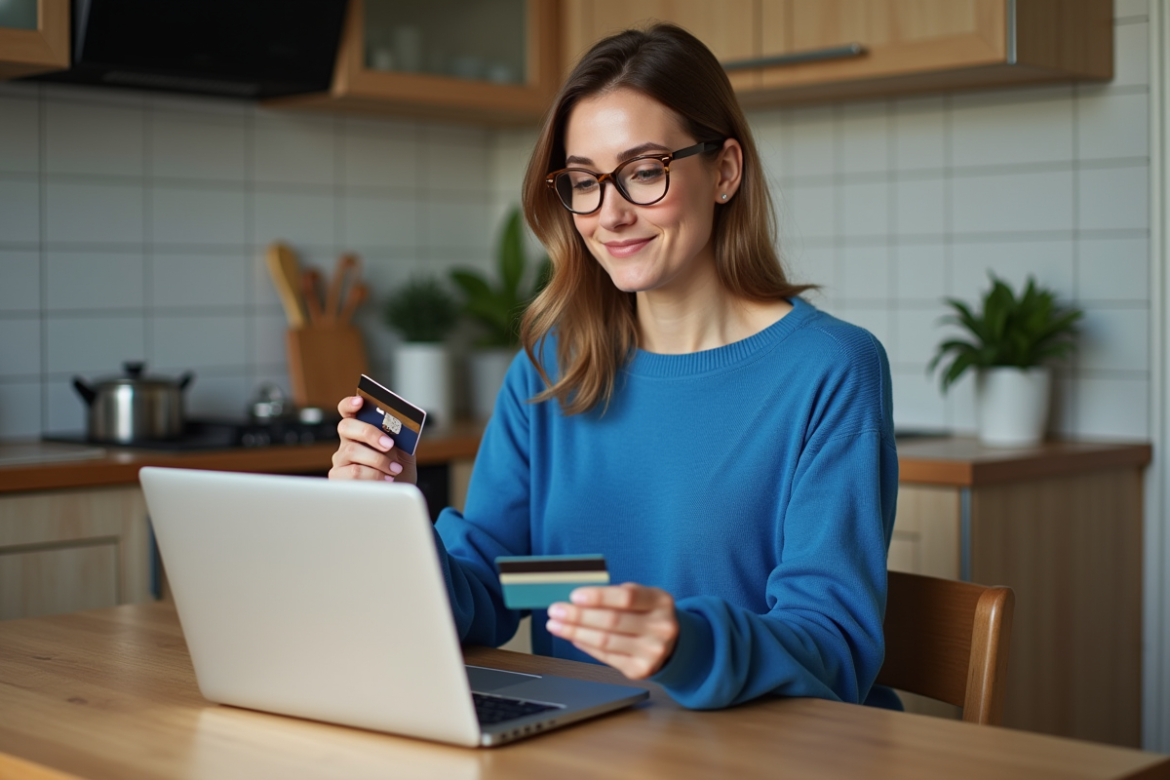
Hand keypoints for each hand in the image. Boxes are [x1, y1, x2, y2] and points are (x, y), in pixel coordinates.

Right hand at [328, 395, 417, 484]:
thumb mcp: (405, 451)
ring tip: (394, 469)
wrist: (398, 494)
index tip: (360, 401)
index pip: (348, 411)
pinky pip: (353, 472)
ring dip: (378, 460)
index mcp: (361, 430)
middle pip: (347, 426)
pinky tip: (385, 479)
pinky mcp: (338, 477)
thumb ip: (401, 437)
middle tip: (389, 443)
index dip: (350, 404)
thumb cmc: (398, 470)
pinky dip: (373, 475)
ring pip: (352, 451)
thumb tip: (399, 428)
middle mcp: (347, 442)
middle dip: (370, 432)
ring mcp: (340, 459)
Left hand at [545, 583, 678, 679]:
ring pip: (605, 641)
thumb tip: (576, 599)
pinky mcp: (641, 670)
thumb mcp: (642, 596)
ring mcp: (653, 652)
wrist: (672, 642)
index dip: (599, 597)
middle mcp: (661, 628)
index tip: (574, 596)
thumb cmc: (648, 613)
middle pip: (612, 621)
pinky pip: (606, 657)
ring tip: (556, 625)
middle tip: (556, 611)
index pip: (627, 597)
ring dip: (575, 633)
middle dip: (578, 616)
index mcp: (661, 602)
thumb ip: (615, 595)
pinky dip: (586, 646)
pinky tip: (574, 638)